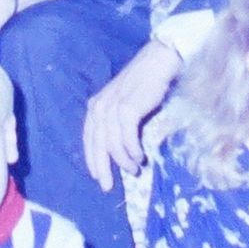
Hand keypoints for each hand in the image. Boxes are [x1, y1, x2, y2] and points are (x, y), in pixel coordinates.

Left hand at [84, 39, 181, 187]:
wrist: (159, 61)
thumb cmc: (145, 83)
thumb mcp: (125, 102)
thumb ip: (118, 121)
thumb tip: (121, 148)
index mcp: (96, 105)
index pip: (89, 138)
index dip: (92, 158)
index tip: (97, 176)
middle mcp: (100, 106)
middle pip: (97, 143)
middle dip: (102, 167)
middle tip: (107, 186)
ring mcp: (113, 106)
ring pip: (112, 143)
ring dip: (123, 160)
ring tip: (134, 170)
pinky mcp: (127, 107)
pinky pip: (127, 136)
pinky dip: (132, 150)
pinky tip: (140, 157)